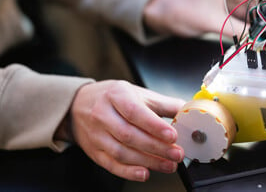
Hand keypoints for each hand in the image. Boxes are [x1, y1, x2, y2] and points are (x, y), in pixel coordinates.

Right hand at [67, 80, 185, 181]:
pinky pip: (111, 164)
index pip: (135, 112)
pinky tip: (145, 173)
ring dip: (148, 161)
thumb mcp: (137, 93)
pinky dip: (129, 172)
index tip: (172, 135)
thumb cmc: (113, 98)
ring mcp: (97, 135)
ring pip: (122, 152)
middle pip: (130, 135)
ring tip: (168, 165)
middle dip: (157, 147)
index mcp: (116, 95)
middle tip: (176, 154)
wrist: (79, 105)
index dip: (154, 126)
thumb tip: (186, 111)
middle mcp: (103, 115)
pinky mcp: (94, 151)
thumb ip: (162, 103)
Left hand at [143, 0, 265, 37]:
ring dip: (260, 22)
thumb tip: (258, 38)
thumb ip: (237, 30)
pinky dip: (252, 25)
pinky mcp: (230, 4)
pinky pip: (247, 14)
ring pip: (255, 8)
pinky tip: (256, 36)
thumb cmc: (182, 11)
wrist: (166, 15)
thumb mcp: (212, 22)